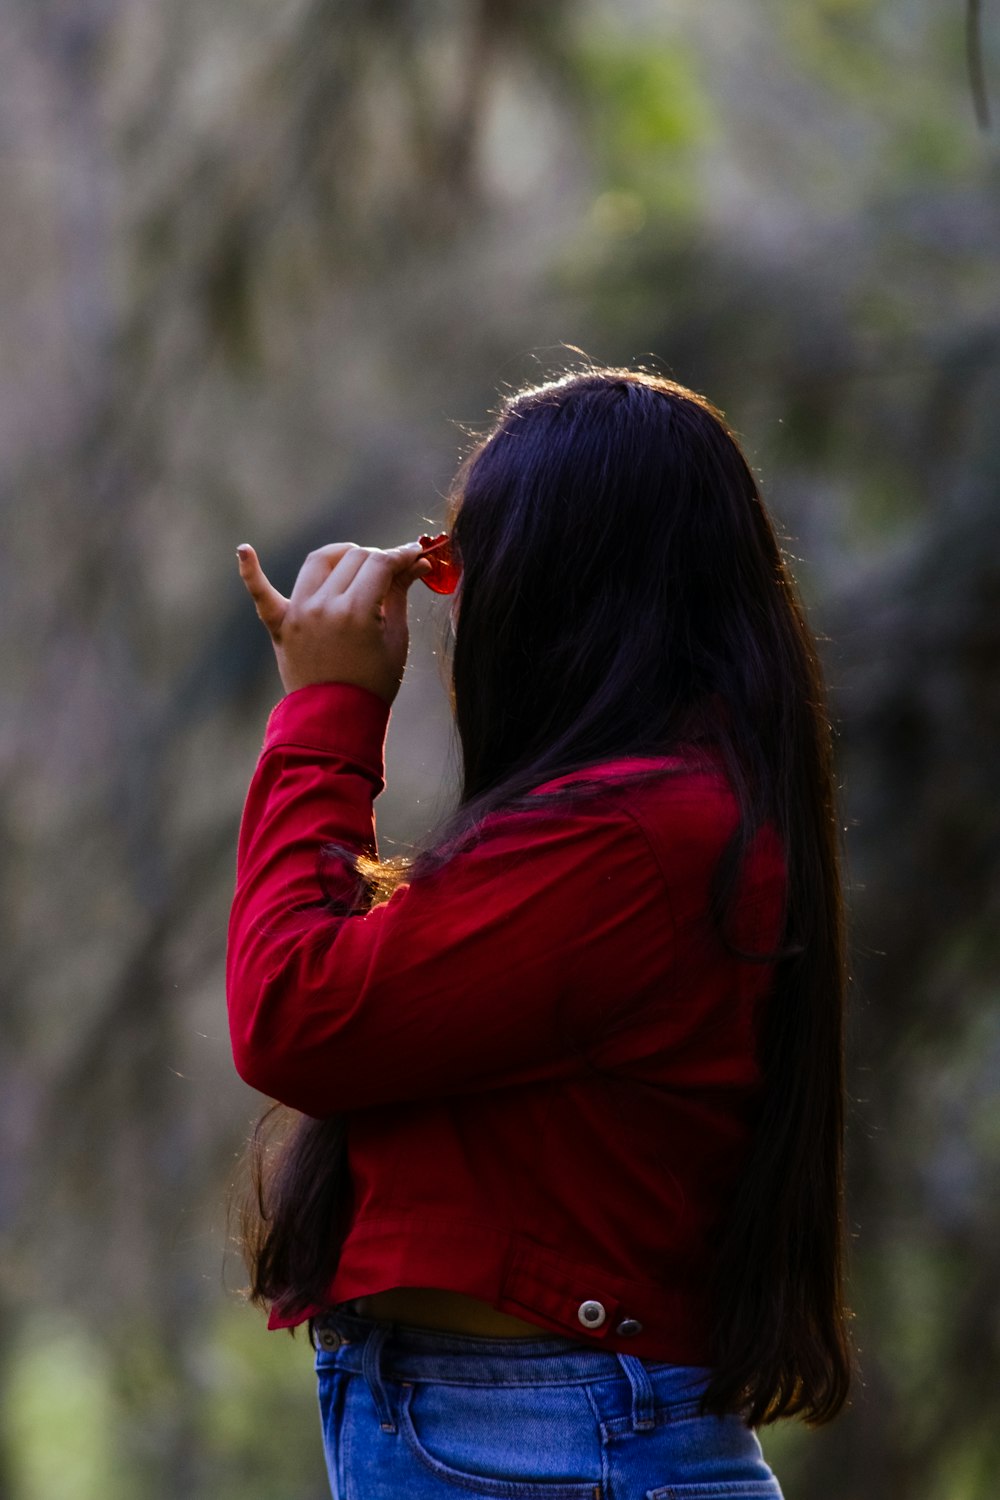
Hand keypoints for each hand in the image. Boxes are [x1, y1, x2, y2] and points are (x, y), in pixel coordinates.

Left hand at [237, 539, 431, 702]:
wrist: (337, 722)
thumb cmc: (373, 684)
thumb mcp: (395, 639)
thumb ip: (400, 594)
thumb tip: (416, 563)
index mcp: (357, 611)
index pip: (381, 563)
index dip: (402, 555)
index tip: (416, 555)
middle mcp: (324, 606)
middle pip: (354, 558)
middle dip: (378, 558)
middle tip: (393, 569)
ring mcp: (299, 613)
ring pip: (319, 562)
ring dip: (340, 555)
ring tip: (355, 562)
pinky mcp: (280, 626)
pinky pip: (261, 593)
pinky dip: (251, 570)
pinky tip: (244, 549)